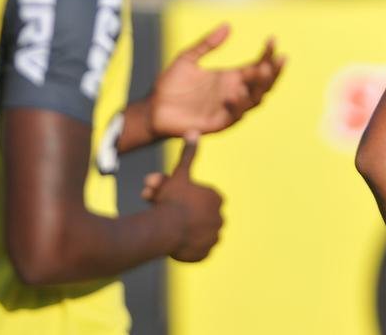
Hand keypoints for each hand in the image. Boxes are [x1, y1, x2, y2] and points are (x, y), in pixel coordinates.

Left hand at [146, 24, 285, 139]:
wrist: (153, 109)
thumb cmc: (170, 85)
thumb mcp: (188, 58)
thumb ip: (207, 44)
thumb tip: (228, 25)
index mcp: (230, 77)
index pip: (256, 65)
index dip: (267, 54)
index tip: (272, 39)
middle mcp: (234, 92)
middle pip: (264, 84)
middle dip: (274, 71)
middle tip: (279, 58)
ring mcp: (228, 108)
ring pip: (255, 100)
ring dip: (261, 87)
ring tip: (262, 71)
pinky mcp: (218, 122)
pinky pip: (234, 116)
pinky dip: (238, 105)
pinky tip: (236, 92)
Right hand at [147, 133, 223, 261]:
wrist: (165, 228)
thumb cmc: (173, 198)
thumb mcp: (180, 174)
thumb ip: (188, 155)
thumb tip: (194, 132)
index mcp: (217, 199)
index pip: (201, 197)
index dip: (185, 196)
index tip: (174, 198)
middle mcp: (220, 218)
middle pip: (196, 214)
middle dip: (182, 212)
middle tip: (167, 212)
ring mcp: (213, 237)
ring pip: (196, 231)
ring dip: (185, 228)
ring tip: (170, 226)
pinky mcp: (205, 253)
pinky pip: (195, 248)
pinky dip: (187, 245)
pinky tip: (175, 240)